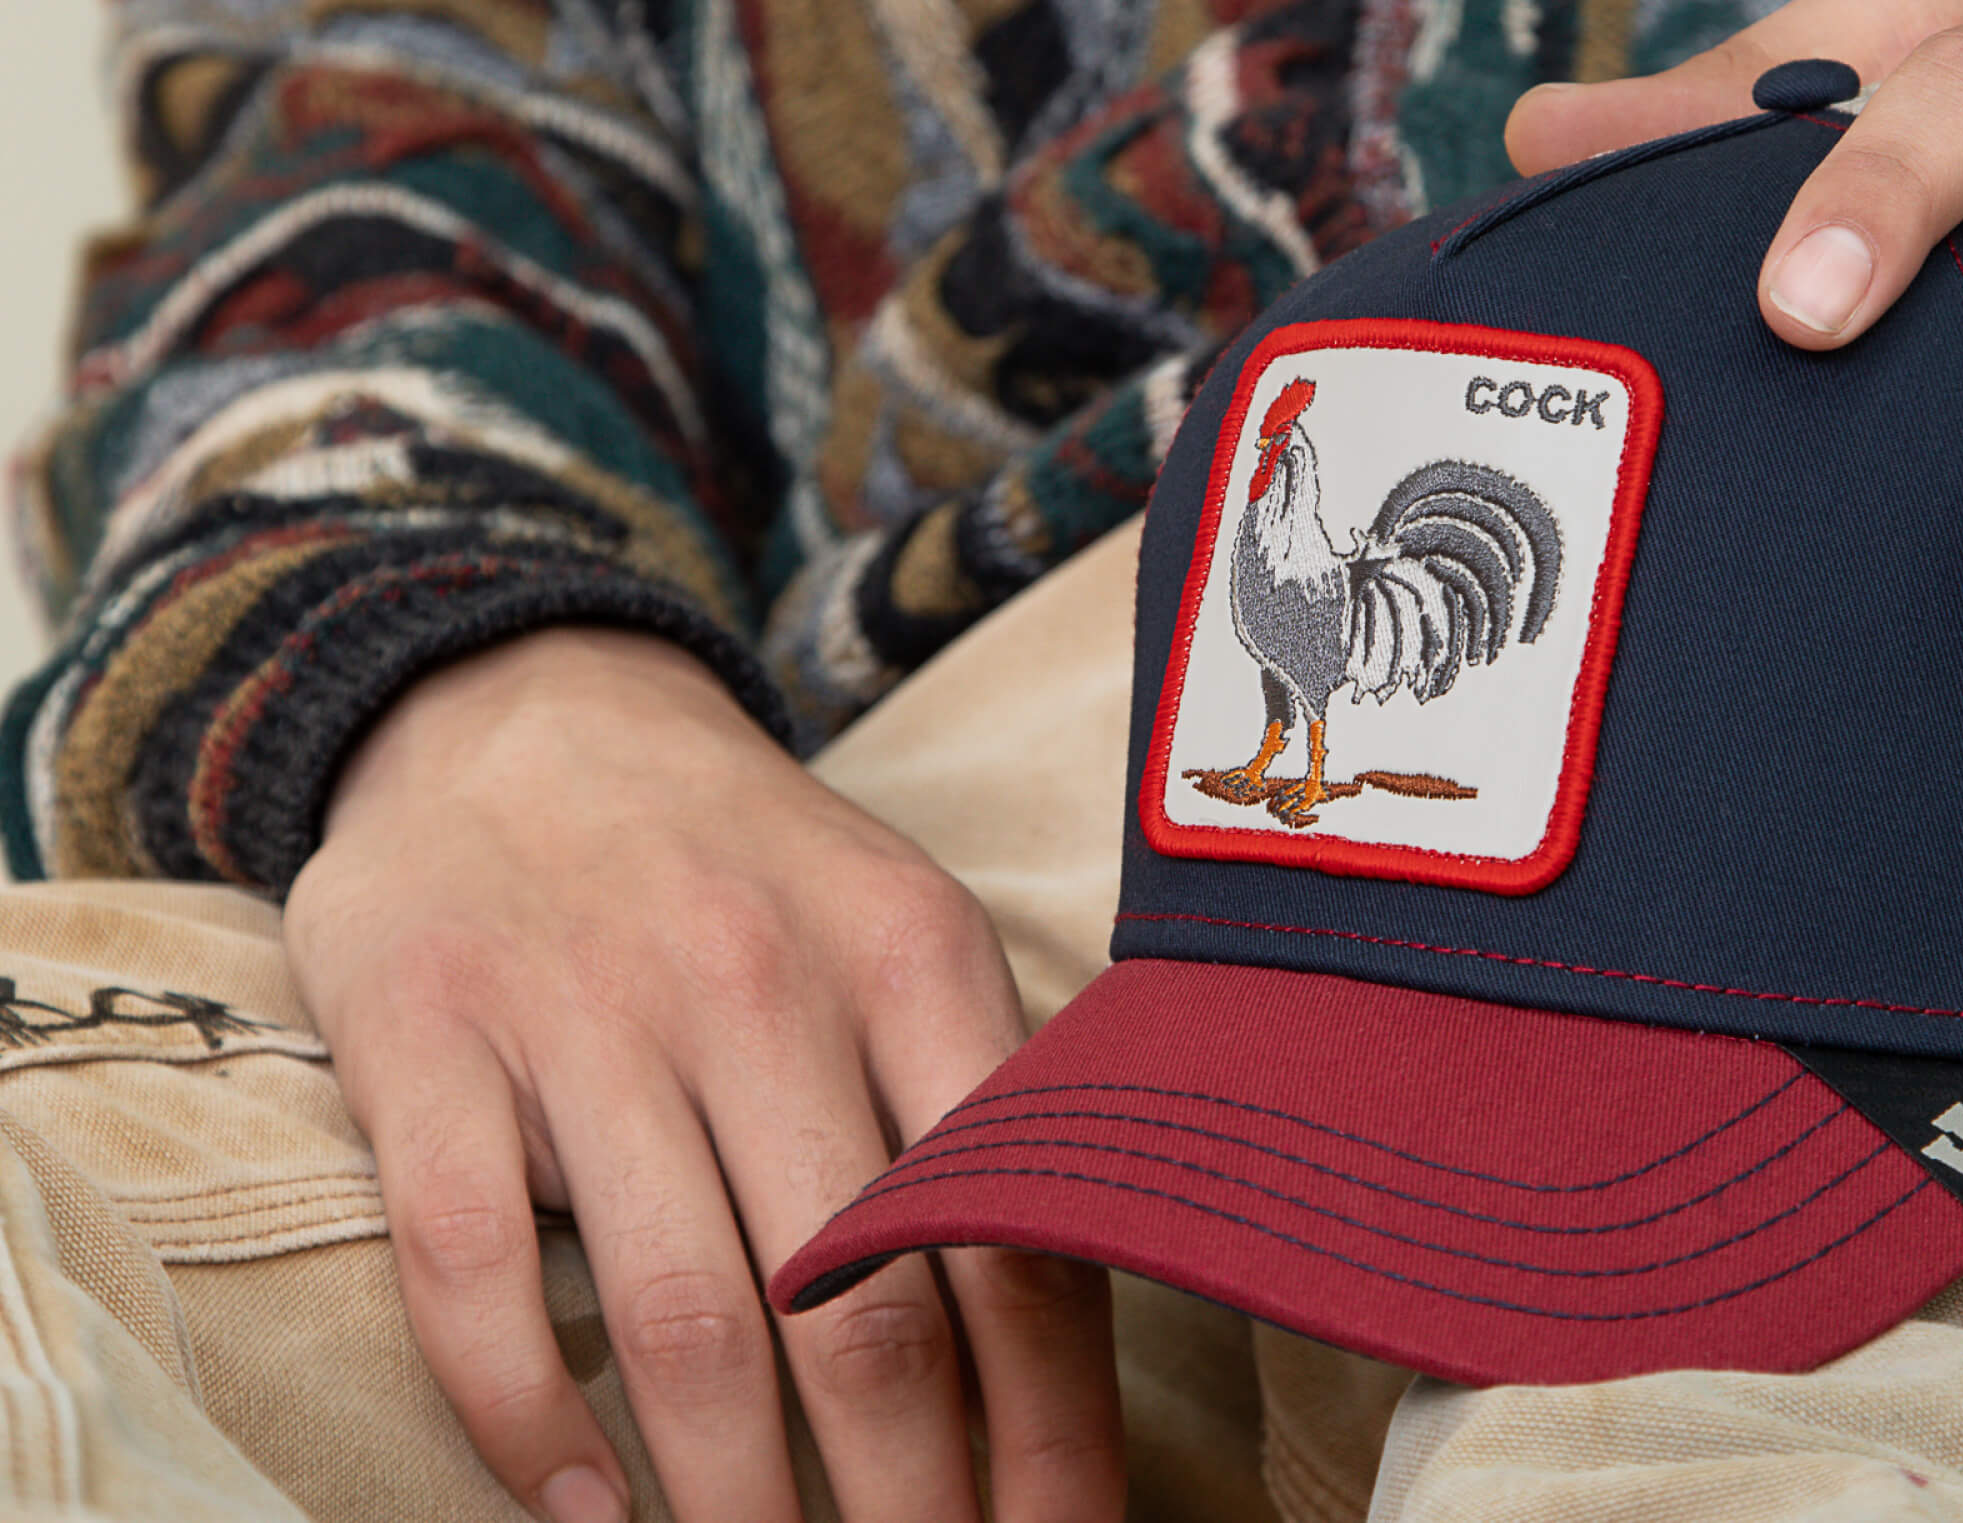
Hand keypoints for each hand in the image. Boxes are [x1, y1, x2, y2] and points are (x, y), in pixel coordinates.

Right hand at [285, 628, 1121, 1522]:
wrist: (524, 711)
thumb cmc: (746, 871)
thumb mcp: (896, 936)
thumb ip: (973, 1111)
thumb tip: (1060, 1354)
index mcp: (911, 956)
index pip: (1011, 1237)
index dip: (1050, 1431)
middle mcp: (758, 980)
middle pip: (859, 1312)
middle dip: (910, 1505)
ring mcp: (584, 1007)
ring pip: (681, 1319)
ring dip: (738, 1502)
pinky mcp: (427, 1035)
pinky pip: (474, 1270)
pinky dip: (525, 1419)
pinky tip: (583, 1514)